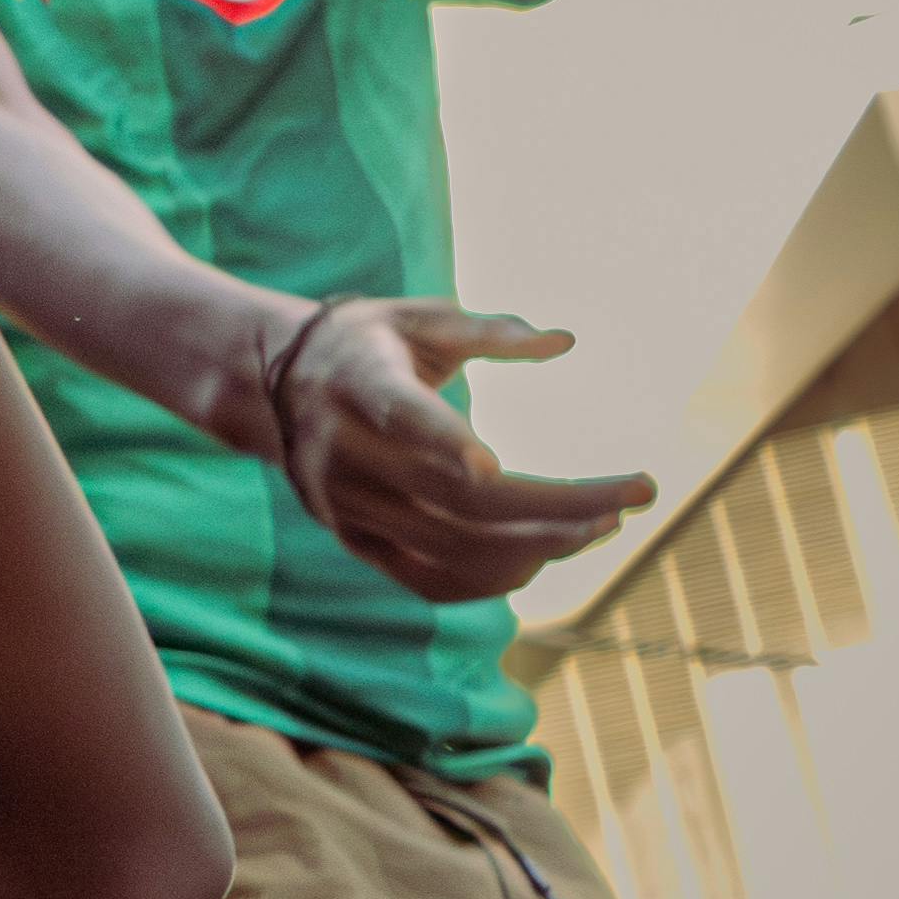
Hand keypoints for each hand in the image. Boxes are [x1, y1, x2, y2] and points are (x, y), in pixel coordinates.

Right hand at [263, 302, 649, 602]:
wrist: (272, 385)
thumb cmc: (369, 342)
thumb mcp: (419, 317)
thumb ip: (489, 330)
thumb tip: (564, 341)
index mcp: (359, 382)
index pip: (402, 417)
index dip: (443, 442)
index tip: (493, 464)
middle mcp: (345, 451)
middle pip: (456, 499)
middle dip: (553, 508)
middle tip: (627, 501)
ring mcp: (347, 505)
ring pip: (452, 548)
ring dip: (539, 547)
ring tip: (601, 526)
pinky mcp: (354, 540)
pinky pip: (430, 581)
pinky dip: (492, 581)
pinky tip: (542, 557)